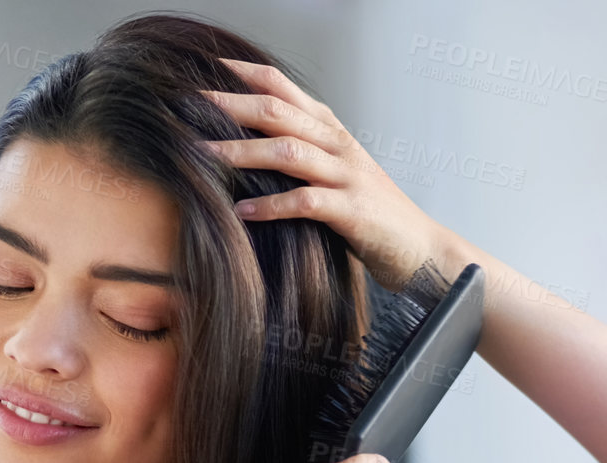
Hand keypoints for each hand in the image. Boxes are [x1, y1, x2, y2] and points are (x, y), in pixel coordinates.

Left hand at [200, 58, 453, 291]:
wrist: (420, 248)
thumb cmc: (371, 214)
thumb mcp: (335, 173)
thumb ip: (300, 153)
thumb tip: (246, 145)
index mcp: (330, 130)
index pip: (282, 86)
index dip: (242, 74)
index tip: (202, 70)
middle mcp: (338, 144)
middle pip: (277, 110)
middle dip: (229, 105)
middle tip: (186, 105)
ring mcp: (347, 175)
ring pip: (287, 151)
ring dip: (240, 151)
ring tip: (202, 154)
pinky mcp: (353, 210)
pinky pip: (305, 202)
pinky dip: (270, 206)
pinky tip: (242, 211)